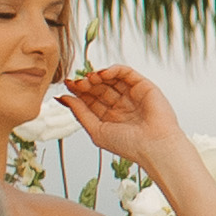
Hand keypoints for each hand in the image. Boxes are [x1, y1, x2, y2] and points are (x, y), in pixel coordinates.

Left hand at [53, 61, 193, 188]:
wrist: (154, 145)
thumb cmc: (128, 144)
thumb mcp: (96, 130)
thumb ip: (79, 112)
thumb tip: (61, 97)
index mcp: (110, 118)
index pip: (90, 99)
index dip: (78, 91)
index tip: (67, 84)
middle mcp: (121, 105)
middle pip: (99, 88)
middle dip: (87, 83)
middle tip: (78, 82)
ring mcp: (132, 95)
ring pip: (111, 79)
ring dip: (98, 76)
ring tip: (89, 78)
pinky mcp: (143, 86)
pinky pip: (126, 72)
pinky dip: (113, 70)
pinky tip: (102, 74)